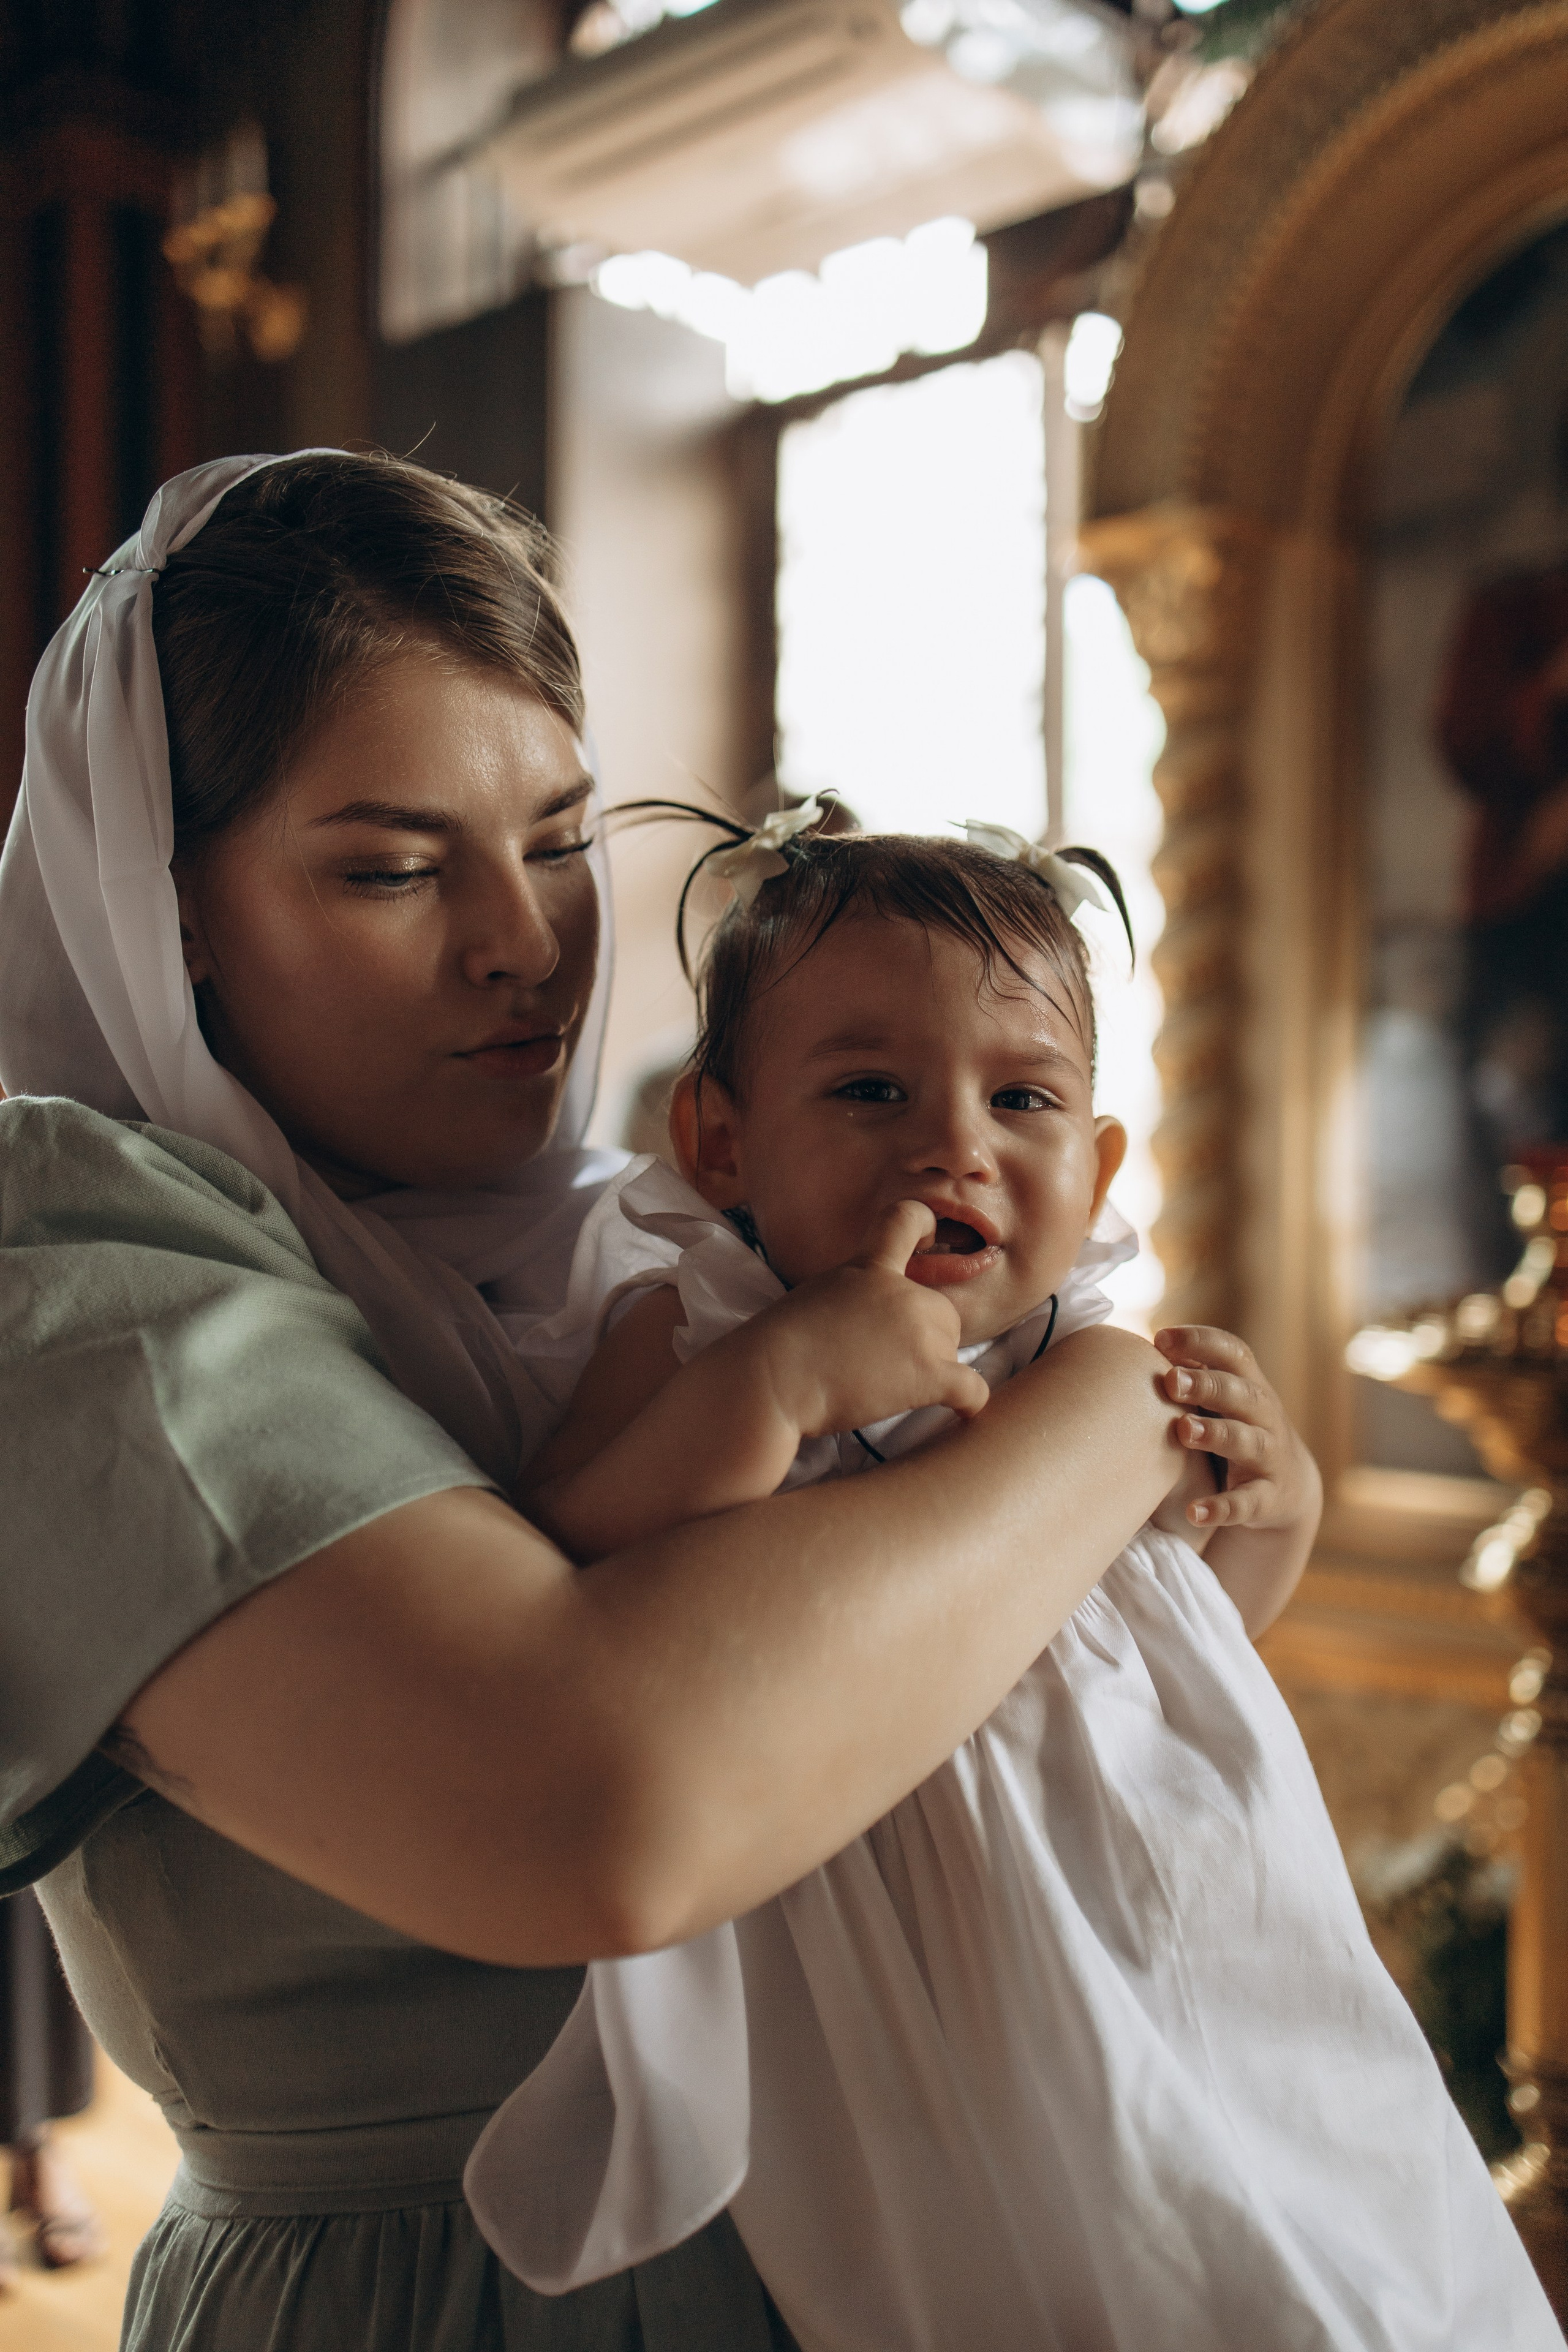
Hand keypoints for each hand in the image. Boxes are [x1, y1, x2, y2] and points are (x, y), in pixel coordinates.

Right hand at [753, 1200, 991, 1442]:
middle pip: (942, 1311)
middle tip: (886, 1361)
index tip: (932, 1237)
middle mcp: (903, 1293)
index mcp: (868, 1267)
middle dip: (925, 1337)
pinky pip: (972, 1388)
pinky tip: (960, 1410)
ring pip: (953, 1349)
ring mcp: (920, 1332)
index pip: (905, 1220)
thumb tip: (863, 1322)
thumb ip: (852, 1296)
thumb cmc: (777, 1346)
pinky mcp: (930, 1373)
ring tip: (889, 1388)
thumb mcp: (816, 1295)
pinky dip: (968, 1401)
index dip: (925, 1225)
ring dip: (933, 1369)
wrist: (773, 1378)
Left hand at [1153, 1325, 1318, 1536]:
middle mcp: (1263, 1416)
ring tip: (1183, 1430)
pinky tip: (1193, 1512)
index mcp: (1249, 1385)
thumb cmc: (1236, 1427)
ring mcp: (1267, 1457)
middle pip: (1240, 1394)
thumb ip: (1192, 1374)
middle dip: (1207, 1385)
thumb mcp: (1223, 1399)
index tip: (1161, 1339)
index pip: (1232, 1353)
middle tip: (1170, 1381)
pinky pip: (1246, 1504)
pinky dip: (1221, 1508)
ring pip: (1246, 1442)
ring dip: (1215, 1434)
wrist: (1289, 1486)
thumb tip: (1142, 1346)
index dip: (1200, 1342)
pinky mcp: (1266, 1498)